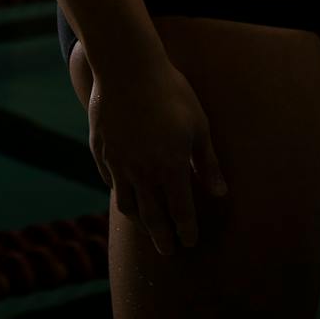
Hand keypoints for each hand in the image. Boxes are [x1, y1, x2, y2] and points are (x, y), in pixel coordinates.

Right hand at [87, 58, 227, 255]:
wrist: (126, 67)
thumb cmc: (170, 92)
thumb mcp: (199, 126)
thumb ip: (208, 163)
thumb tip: (220, 193)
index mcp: (170, 168)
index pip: (180, 210)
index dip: (186, 229)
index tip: (189, 242)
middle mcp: (142, 172)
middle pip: (152, 216)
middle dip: (161, 237)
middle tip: (167, 251)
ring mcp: (117, 161)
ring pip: (126, 202)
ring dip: (137, 218)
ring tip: (144, 226)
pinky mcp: (99, 149)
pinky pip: (108, 178)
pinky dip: (118, 190)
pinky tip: (122, 190)